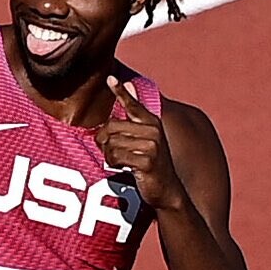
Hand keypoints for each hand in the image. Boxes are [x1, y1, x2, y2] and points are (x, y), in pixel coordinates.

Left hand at [93, 76, 187, 211]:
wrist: (166, 190)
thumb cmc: (150, 164)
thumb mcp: (144, 140)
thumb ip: (134, 118)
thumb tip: (130, 84)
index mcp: (151, 122)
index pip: (133, 105)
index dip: (121, 92)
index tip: (110, 79)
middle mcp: (153, 130)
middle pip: (111, 127)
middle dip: (104, 142)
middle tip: (110, 153)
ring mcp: (151, 145)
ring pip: (111, 144)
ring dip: (109, 156)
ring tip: (121, 162)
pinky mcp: (147, 161)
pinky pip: (116, 157)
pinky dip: (114, 165)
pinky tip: (123, 168)